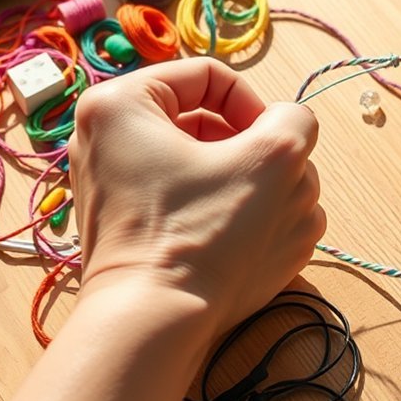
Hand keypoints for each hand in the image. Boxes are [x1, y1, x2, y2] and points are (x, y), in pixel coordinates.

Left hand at [68, 57, 324, 332]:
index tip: (275, 147)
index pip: (210, 77)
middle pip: (206, 124)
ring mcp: (111, 185)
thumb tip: (286, 127)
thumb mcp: (275, 158)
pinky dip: (215, 211)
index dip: (256, 107)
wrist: (155, 323)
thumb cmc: (204, 235)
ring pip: (200, 165)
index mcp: (120, 103)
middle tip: (271, 188)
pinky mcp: (124, 225)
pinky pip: (183, 199)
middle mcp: (104, 138)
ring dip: (242, 184)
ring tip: (258, 219)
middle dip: (252, 154)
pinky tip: (234, 241)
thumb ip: (295, 121)